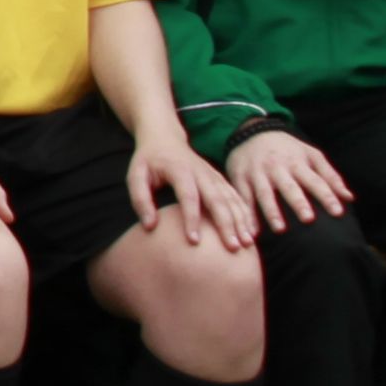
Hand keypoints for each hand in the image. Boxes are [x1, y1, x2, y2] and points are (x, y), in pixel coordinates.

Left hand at [128, 133, 255, 250]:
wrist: (165, 137)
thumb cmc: (148, 160)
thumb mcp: (135, 175)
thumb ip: (140, 200)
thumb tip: (149, 226)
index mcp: (179, 170)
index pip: (188, 196)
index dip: (191, 219)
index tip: (194, 241)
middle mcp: (201, 173)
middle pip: (217, 199)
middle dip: (226, 224)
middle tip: (232, 248)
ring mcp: (213, 175)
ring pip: (231, 199)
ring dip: (240, 221)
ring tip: (246, 243)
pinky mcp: (219, 179)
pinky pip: (236, 197)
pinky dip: (245, 213)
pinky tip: (250, 231)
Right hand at [221, 128, 348, 232]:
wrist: (250, 132)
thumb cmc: (287, 149)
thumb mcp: (310, 155)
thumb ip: (330, 176)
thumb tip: (350, 198)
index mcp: (296, 162)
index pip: (315, 180)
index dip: (327, 196)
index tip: (338, 212)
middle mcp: (277, 168)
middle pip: (289, 187)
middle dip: (298, 202)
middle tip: (308, 219)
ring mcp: (257, 174)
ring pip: (264, 194)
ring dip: (272, 212)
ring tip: (280, 229)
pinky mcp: (240, 179)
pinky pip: (244, 198)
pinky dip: (247, 215)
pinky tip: (253, 233)